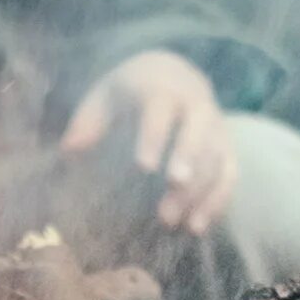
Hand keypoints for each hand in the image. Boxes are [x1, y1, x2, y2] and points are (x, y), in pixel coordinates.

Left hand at [60, 50, 235, 235]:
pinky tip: (197, 226)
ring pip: (215, 158)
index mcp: (161, 89)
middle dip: (187, 162)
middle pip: (198, 133)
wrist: (175, 73)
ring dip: (198, 192)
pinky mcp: (226, 148)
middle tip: (172, 192)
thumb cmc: (130, 91)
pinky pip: (229, 174)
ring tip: (174, 223)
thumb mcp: (104, 96)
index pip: (161, 111)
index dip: (153, 137)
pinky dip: (217, 201)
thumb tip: (70, 150)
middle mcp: (196, 105)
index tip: (143, 167)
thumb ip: (88, 123)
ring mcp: (216, 127)